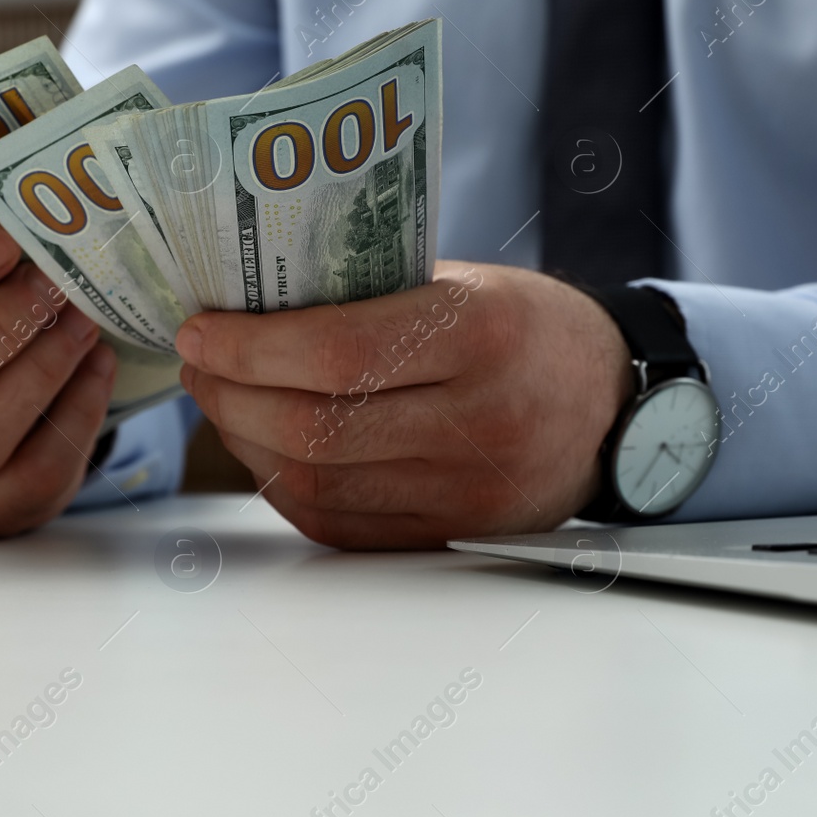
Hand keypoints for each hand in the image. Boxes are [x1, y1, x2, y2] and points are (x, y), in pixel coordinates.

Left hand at [176, 261, 632, 548]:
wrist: (615, 408)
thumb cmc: (528, 329)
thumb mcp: (466, 282)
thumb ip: (370, 294)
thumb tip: (250, 304)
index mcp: (481, 334)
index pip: (337, 353)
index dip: (249, 347)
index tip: (201, 330)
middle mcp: (478, 420)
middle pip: (315, 428)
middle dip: (231, 397)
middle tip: (200, 364)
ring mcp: (468, 491)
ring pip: (317, 485)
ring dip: (247, 443)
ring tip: (225, 401)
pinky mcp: (452, 534)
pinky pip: (340, 525)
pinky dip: (285, 488)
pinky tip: (267, 450)